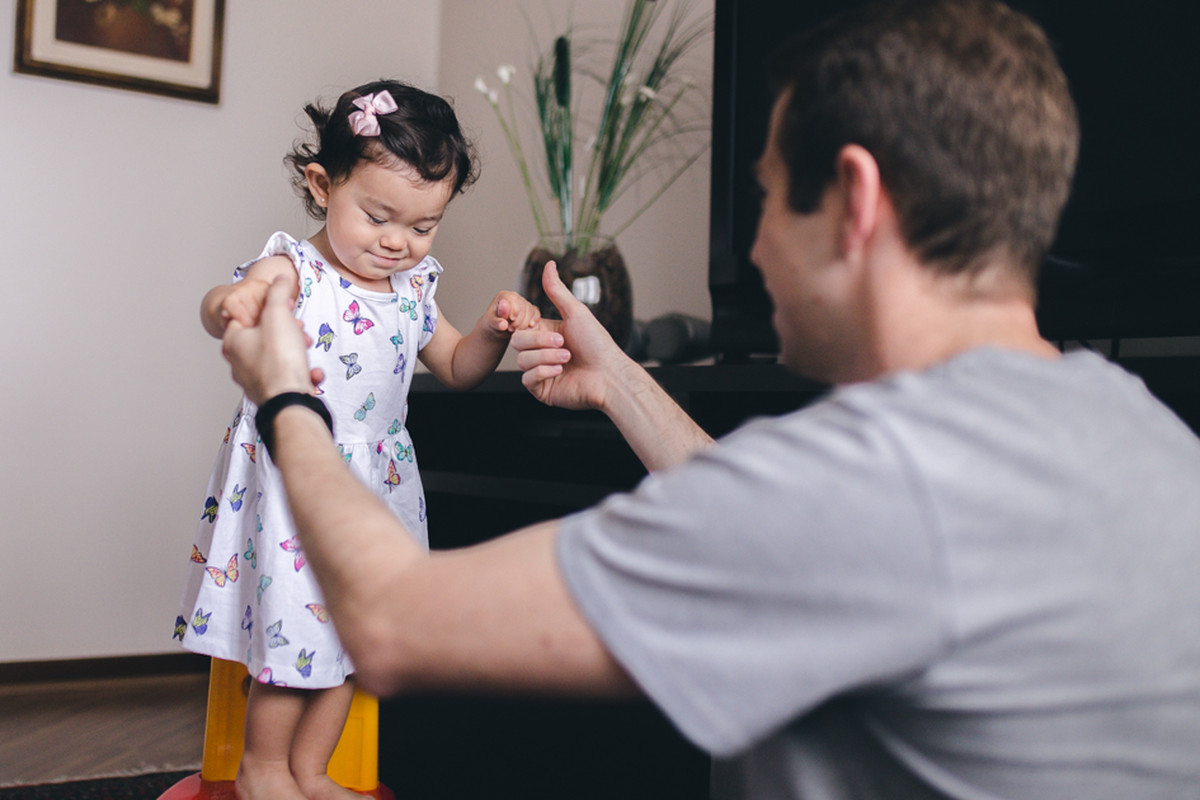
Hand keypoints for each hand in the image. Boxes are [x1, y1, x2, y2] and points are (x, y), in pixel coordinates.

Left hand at [222, 276, 323, 404]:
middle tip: (299, 329)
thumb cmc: (279, 359)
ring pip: (276, 356)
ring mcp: (254, 380)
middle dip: (286, 330)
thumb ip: (278, 293)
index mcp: (233, 341)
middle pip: (263, 335)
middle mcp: (238, 362)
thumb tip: (279, 278)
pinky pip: (285, 376)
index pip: (244, 314)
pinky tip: (311, 373)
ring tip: (306, 349)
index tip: (284, 306)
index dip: (266, 306)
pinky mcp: (270, 394)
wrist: (290, 401)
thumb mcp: (278, 315)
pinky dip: (300, 371)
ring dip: (296, 350)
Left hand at [488, 290, 540, 335]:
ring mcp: (523, 302)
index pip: (513, 300)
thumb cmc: (493, 323)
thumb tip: (503, 323)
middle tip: (511, 329)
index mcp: (504, 296)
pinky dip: (535, 319)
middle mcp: (514, 296)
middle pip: (523, 306)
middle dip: (519, 320)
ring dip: (525, 322)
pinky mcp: (530, 309)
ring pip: (530, 310)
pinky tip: (530, 326)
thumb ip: (497, 322)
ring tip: (516, 330)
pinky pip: (536, 312)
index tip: (511, 321)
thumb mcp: (492, 324)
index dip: (514, 311)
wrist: (498, 328)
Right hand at [511, 261, 629, 410]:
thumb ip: (556, 290)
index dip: (525, 325)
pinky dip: (543, 372)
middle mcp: (542, 353)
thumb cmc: (598, 344)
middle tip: (564, 344)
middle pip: (517, 342)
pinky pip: (527, 379)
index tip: (537, 323)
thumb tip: (549, 264)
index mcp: (546, 334)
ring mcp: (541, 372)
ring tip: (568, 358)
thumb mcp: (576, 312)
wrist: (610, 376)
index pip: (521, 326)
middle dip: (541, 342)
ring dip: (546, 357)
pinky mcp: (542, 390)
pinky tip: (561, 371)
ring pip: (522, 360)